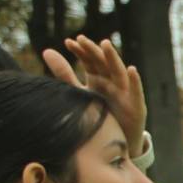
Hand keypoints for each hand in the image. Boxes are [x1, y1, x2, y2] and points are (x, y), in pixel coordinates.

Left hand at [43, 35, 148, 156]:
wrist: (117, 142)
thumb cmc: (100, 116)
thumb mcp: (80, 93)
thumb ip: (64, 74)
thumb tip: (46, 51)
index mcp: (98, 79)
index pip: (89, 61)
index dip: (80, 51)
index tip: (69, 43)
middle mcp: (112, 82)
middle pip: (102, 63)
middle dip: (93, 51)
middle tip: (82, 39)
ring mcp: (125, 93)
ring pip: (119, 72)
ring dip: (113, 58)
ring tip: (105, 44)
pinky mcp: (136, 106)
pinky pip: (136, 92)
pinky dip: (135, 81)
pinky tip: (132, 69)